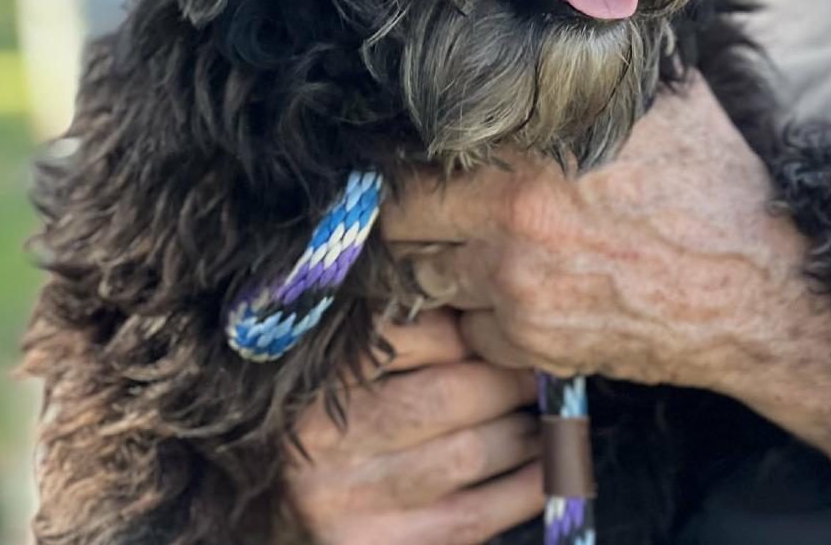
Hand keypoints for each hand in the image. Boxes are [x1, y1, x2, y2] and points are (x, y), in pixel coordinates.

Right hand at [288, 308, 543, 543]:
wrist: (286, 518)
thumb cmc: (321, 433)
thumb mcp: (334, 375)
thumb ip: (390, 340)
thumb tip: (478, 311)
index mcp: (312, 378)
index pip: (407, 334)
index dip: (467, 328)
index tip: (497, 327)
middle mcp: (322, 440)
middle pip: (446, 396)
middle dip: (506, 379)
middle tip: (535, 369)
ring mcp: (351, 502)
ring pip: (468, 453)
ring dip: (524, 431)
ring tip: (541, 414)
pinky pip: (476, 516)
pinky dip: (525, 486)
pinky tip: (545, 465)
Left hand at [384, 74, 804, 395]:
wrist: (762, 288)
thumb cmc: (711, 186)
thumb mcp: (657, 103)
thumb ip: (594, 73)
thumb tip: (571, 24)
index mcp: (526, 159)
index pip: (412, 165)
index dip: (407, 165)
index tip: (421, 166)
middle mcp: (509, 227)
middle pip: (401, 227)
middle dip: (411, 218)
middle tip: (435, 212)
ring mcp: (518, 293)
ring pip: (429, 282)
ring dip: (444, 267)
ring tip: (479, 251)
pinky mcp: (538, 347)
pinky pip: (475, 332)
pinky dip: (487, 318)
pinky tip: (524, 295)